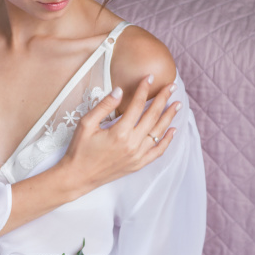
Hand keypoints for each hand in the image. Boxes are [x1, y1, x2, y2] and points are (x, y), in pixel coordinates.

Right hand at [61, 76, 180, 192]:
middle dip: (163, 99)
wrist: (78, 177)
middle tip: (171, 86)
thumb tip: (119, 91)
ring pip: (158, 132)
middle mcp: (132, 144)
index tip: (149, 78)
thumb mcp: (86, 124)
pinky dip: (167, 140)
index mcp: (119, 132)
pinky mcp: (138, 165)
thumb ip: (104, 106)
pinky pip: (158, 152)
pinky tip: (172, 130)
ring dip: (169, 117)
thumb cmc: (79, 150)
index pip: (136, 105)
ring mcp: (137, 156)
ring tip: (177, 104)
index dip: (144, 89)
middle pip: (152, 116)